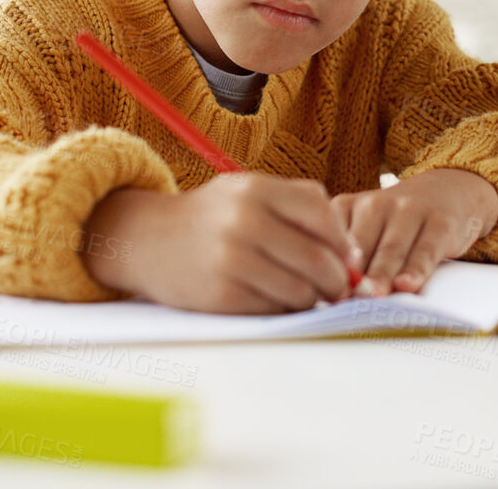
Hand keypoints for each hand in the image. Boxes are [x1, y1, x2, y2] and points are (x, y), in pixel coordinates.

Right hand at [81, 173, 359, 313]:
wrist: (145, 239)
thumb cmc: (210, 218)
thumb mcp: (248, 192)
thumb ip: (300, 210)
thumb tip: (352, 255)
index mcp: (256, 188)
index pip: (324, 215)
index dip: (343, 243)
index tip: (347, 259)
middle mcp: (244, 220)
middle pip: (319, 260)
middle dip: (337, 282)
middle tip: (337, 290)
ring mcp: (231, 258)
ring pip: (301, 291)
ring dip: (310, 300)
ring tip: (301, 294)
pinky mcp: (220, 294)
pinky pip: (273, 310)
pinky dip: (281, 310)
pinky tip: (270, 299)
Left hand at [331, 168, 497, 296]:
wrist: (445, 191)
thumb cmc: (395, 224)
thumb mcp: (365, 229)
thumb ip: (349, 259)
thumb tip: (334, 299)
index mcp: (347, 207)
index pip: (330, 240)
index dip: (326, 269)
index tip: (323, 294)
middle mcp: (374, 205)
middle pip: (360, 247)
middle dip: (353, 276)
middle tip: (344, 300)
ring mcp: (408, 210)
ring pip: (391, 249)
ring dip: (381, 275)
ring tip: (373, 296)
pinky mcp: (440, 222)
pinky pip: (425, 250)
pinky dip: (416, 269)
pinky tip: (407, 285)